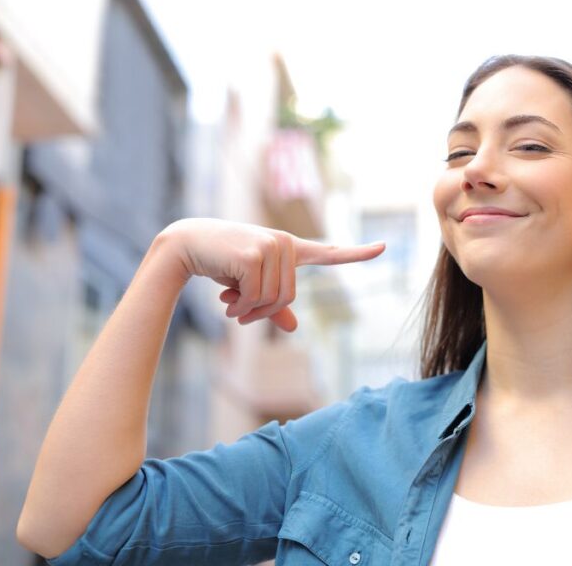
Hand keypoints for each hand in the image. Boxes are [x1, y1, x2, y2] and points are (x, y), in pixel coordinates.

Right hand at [160, 218, 383, 331]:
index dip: (357, 253)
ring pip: (273, 299)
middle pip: (288, 297)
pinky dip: (240, 305)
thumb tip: (294, 328)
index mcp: (289, 249)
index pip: (329, 252)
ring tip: (230, 300)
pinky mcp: (255, 254)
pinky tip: (225, 295)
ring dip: (248, 310)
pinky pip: (257, 297)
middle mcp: (284, 243)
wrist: (187, 244)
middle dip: (262, 311)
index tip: (383, 247)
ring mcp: (271, 246)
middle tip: (238, 309)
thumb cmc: (221, 263)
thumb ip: (273, 306)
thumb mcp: (250, 285)